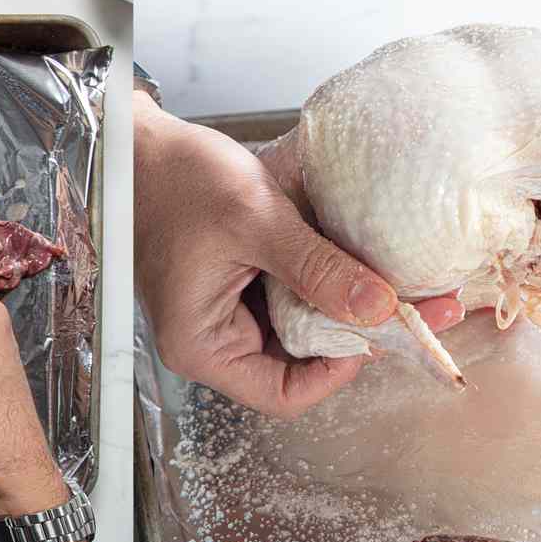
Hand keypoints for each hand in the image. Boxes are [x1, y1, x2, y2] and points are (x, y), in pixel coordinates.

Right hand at [133, 91, 462, 418]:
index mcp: (203, 347)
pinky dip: (320, 283)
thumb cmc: (176, 179)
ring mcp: (225, 316)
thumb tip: (378, 307)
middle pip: (296, 365)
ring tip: (386, 278)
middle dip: (349, 336)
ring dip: (339, 307)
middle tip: (403, 302)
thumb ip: (318, 267)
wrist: (137, 145)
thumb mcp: (256, 221)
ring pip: (298, 332)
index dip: (334, 373)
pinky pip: (288, 300)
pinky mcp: (236, 289)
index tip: (374, 330)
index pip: (282, 396)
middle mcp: (213, 341)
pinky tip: (347, 257)